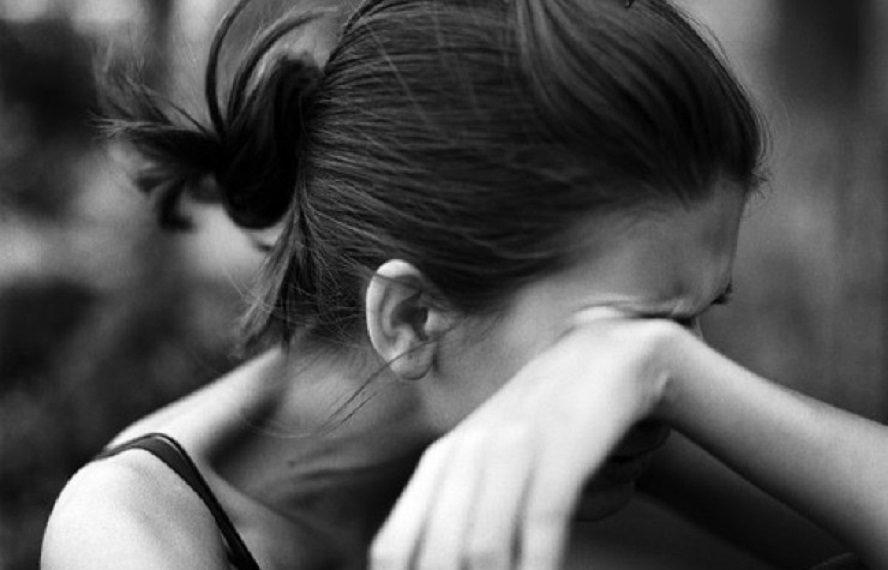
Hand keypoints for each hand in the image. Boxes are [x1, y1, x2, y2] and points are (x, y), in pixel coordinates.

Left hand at [369, 309, 682, 569]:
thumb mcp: (488, 456)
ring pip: (482, 546)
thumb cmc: (544, 418)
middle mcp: (469, 453)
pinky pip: (540, 522)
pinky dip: (537, 565)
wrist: (603, 354)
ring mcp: (514, 446)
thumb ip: (455, 504)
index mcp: (442, 461)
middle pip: (436, 554)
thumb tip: (435, 560)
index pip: (395, 547)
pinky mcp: (562, 446)